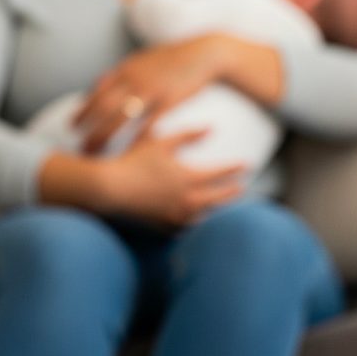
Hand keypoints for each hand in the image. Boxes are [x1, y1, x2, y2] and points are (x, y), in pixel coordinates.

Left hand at [74, 33, 284, 152]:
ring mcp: (151, 89)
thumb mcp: (142, 59)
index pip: (97, 91)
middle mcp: (134, 78)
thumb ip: (121, 73)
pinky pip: (149, 122)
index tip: (72, 125)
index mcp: (126, 68)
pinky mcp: (169, 100)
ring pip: (120, 117)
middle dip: (88, 127)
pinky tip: (128, 151)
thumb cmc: (173, 58)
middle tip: (78, 145)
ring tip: (94, 150)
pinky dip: (136, 137)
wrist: (205, 53)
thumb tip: (99, 82)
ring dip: (103, 135)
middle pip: (103, 106)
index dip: (82, 109)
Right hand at [98, 130, 244, 225]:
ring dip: (216, 209)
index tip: (246, 165)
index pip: (221, 173)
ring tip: (221, 205)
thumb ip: (188, 134)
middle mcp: (188, 200)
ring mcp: (176, 215)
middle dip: (233, 192)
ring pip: (205, 215)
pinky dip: (194, 222)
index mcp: (190, 178)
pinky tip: (195, 220)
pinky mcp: (163, 225)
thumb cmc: (133, 161)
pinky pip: (186, 227)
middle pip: (219, 198)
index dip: (236, 168)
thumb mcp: (161, 142)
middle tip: (241, 187)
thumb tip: (211, 128)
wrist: (110, 188)